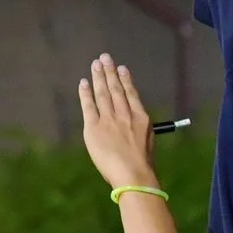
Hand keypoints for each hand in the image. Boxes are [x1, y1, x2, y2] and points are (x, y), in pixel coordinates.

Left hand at [77, 55, 159, 190]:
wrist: (133, 174)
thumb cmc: (142, 163)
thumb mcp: (148, 141)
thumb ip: (139, 127)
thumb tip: (133, 120)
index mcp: (141, 118)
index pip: (131, 94)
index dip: (126, 80)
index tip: (122, 68)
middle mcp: (125, 115)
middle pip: (116, 89)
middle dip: (109, 72)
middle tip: (105, 58)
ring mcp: (109, 120)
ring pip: (103, 94)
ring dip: (98, 77)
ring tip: (96, 64)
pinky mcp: (94, 128)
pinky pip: (89, 106)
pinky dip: (86, 93)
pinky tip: (84, 82)